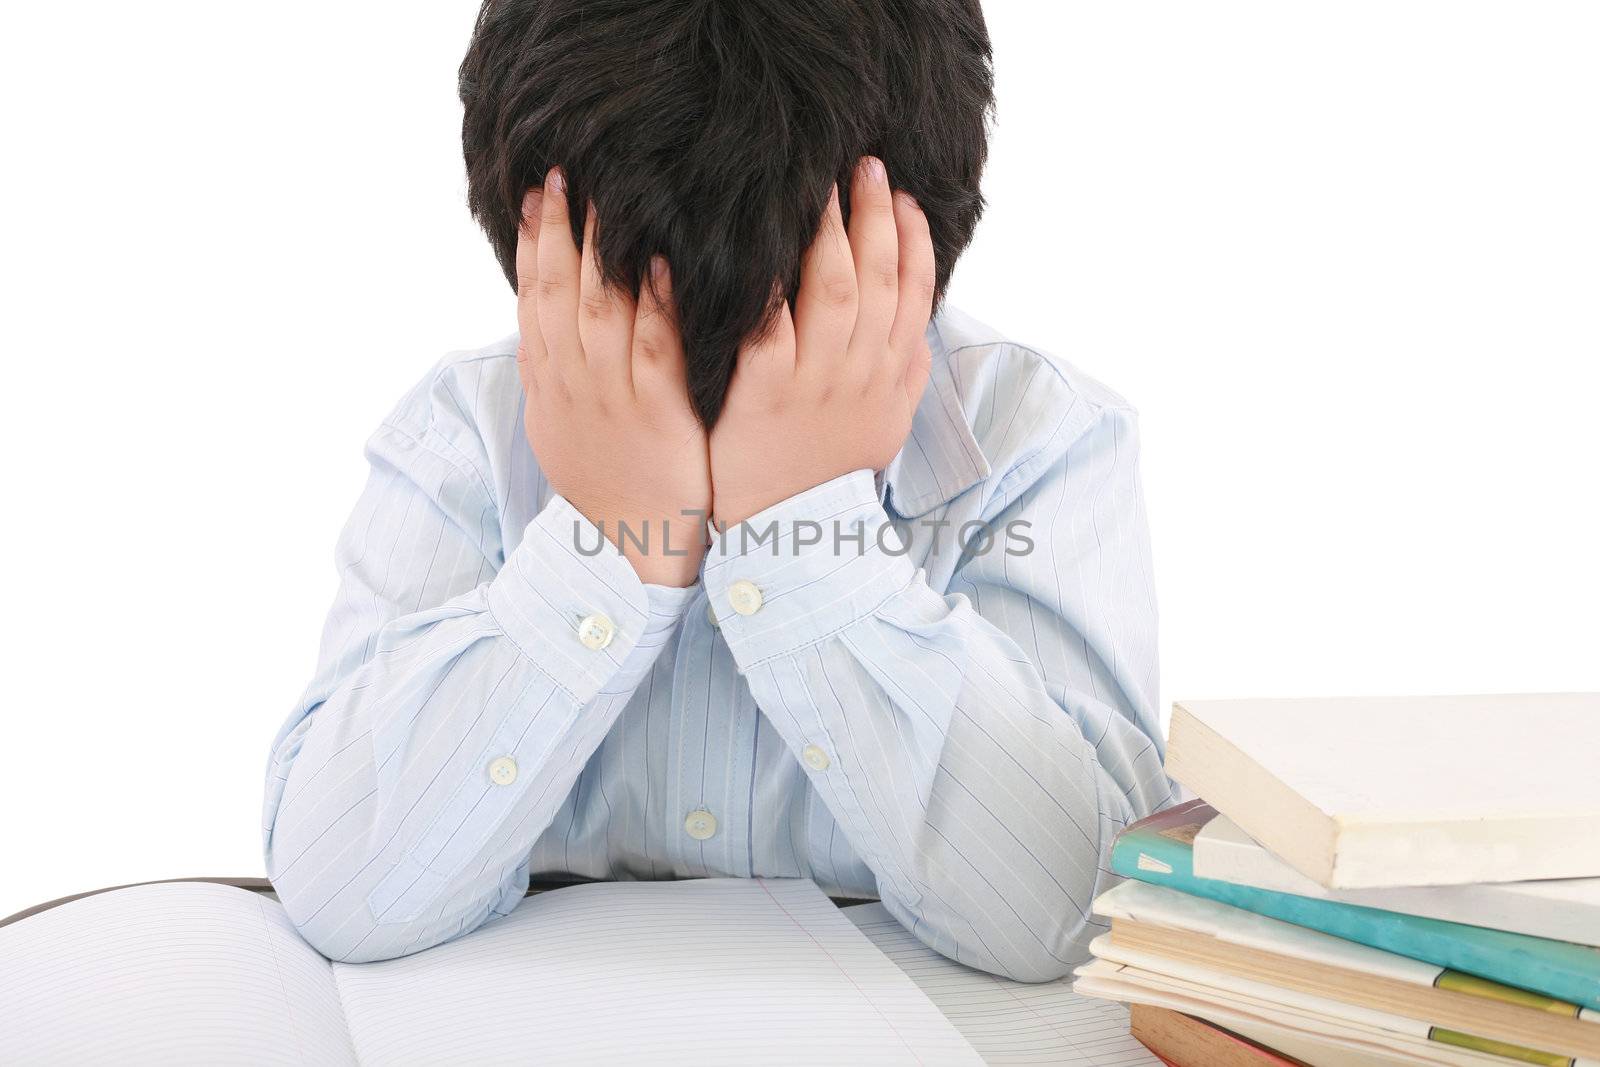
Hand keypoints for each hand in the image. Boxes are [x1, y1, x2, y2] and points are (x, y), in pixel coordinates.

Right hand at [515, 168, 710, 586]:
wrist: (631, 549)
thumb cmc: (608, 482)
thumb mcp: (562, 428)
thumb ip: (555, 372)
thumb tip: (543, 321)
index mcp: (548, 383)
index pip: (532, 299)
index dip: (531, 244)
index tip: (535, 193)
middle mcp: (571, 383)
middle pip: (558, 292)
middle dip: (559, 229)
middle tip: (565, 171)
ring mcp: (611, 398)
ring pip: (598, 310)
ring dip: (600, 249)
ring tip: (607, 193)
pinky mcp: (656, 415)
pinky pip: (653, 349)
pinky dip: (653, 304)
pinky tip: (659, 261)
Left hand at [709, 157, 935, 527]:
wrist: (795, 536)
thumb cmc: (833, 473)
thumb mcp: (886, 427)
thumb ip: (904, 374)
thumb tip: (919, 328)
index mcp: (890, 376)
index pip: (914, 294)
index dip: (913, 241)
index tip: (905, 197)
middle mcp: (858, 373)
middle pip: (878, 279)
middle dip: (875, 217)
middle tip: (866, 166)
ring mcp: (812, 383)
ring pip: (832, 292)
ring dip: (829, 234)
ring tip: (821, 188)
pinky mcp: (761, 394)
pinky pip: (767, 329)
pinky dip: (764, 287)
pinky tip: (757, 247)